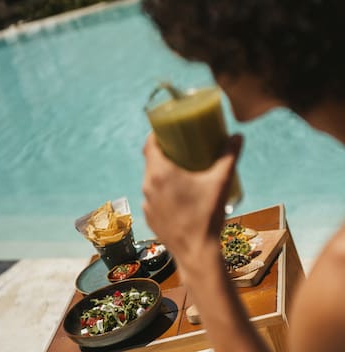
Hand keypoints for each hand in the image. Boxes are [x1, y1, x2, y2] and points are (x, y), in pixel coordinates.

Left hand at [142, 133, 242, 266]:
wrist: (197, 253)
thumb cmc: (207, 215)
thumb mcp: (220, 182)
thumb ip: (229, 156)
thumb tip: (237, 136)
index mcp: (160, 173)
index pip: (149, 145)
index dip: (156, 135)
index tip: (167, 131)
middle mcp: (148, 186)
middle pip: (150, 161)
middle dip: (163, 153)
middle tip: (180, 148)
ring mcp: (147, 204)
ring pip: (151, 180)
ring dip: (161, 173)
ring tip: (179, 171)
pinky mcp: (150, 217)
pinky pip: (153, 198)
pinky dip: (161, 192)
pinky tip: (176, 195)